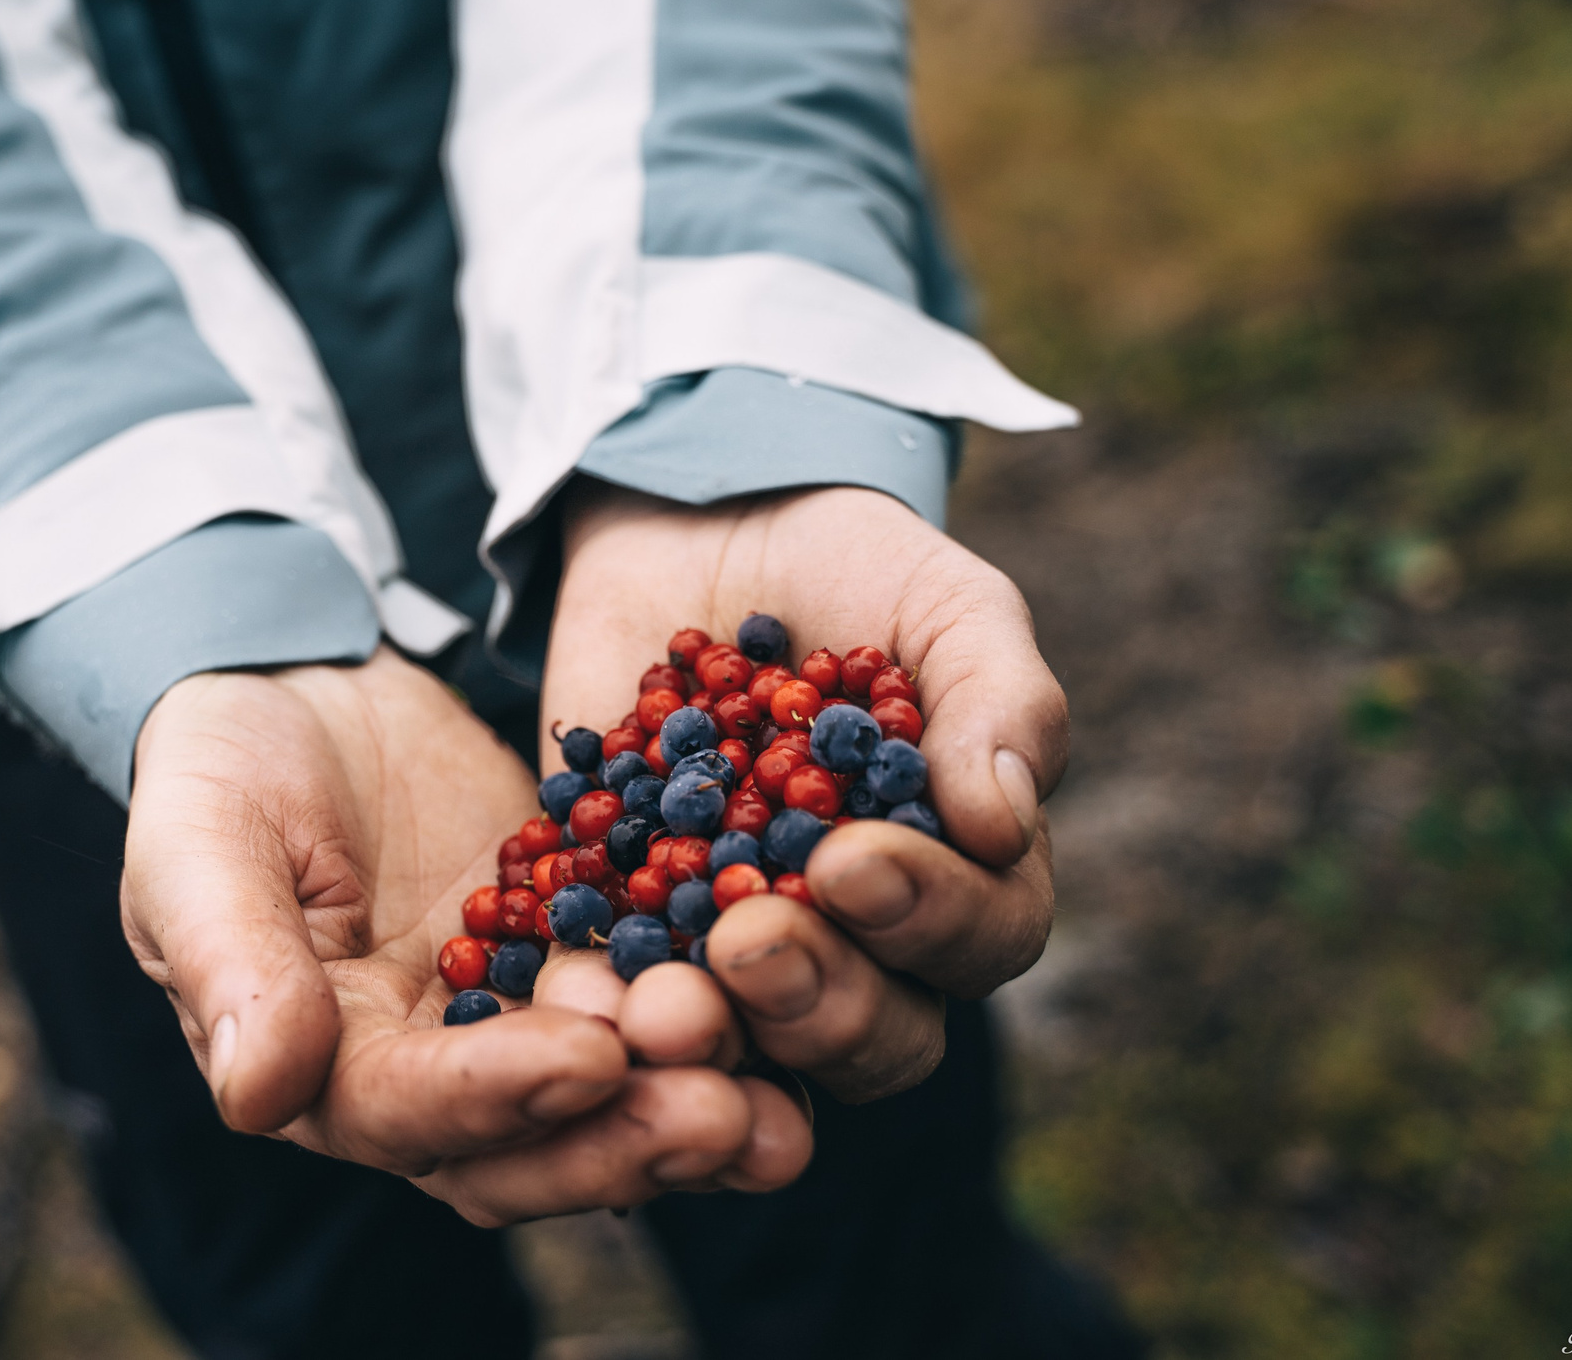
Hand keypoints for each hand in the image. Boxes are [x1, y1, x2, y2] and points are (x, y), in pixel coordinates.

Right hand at [123, 649, 813, 1224]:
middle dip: (628, 1137)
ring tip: (783, 1105)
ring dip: (697, 1108)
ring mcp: (516, 1023)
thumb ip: (230, 963)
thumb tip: (259, 1094)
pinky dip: (731, 1024)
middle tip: (725, 1111)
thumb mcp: (198, 845)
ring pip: (613, 1100)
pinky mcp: (584, 958)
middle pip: (534, 1142)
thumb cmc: (220, 763)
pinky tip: (808, 1014)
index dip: (498, 1095)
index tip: (587, 1056)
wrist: (293, 681)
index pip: (413, 1112)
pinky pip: (658, 1003)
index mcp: (323, 1074)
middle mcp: (430, 1078)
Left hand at [543, 483, 1061, 1102]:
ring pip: (747, 1044)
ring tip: (662, 1002)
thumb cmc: (857, 570)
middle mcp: (863, 944)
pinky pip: (616, 993)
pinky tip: (568, 988)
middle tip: (750, 939)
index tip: (851, 861)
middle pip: (874, 1033)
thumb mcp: (946, 605)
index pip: (982, 939)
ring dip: (707, 1033)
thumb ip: (998, 701)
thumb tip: (1003, 827)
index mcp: (966, 877)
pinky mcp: (626, 926)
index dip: (927, 918)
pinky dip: (594, 1000)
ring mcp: (738, 948)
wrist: (699, 527)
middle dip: (817, 1001)